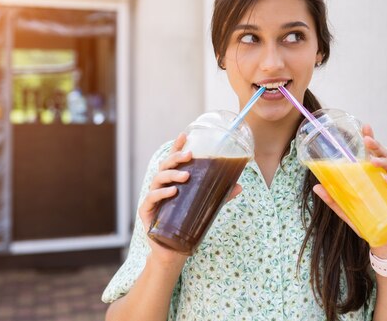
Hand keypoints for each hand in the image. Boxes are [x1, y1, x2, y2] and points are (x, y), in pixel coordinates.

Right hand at [139, 133, 242, 262]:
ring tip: (186, 176)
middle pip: (165, 166)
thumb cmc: (187, 224)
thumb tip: (240, 186)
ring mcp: (152, 198)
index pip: (173, 160)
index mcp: (172, 182)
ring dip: (172, 174)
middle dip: (176, 158)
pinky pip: (151, 198)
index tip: (184, 135)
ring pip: (158, 179)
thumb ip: (220, 196)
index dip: (177, 147)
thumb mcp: (205, 208)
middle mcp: (160, 187)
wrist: (173, 251)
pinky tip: (172, 192)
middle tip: (190, 155)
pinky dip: (161, 194)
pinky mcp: (147, 212)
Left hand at [312, 124, 386, 258]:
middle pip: (384, 156)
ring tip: (374, 162)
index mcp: (375, 176)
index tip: (365, 127)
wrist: (386, 243)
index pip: (373, 154)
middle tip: (367, 141)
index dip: (371, 140)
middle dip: (376, 146)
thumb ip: (334, 199)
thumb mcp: (348, 211)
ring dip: (384, 162)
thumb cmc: (369, 223)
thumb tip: (316, 186)